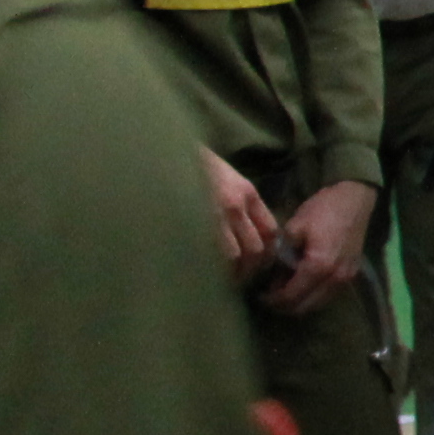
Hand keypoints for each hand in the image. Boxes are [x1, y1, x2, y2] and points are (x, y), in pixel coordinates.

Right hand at [200, 151, 277, 280]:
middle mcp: (235, 205)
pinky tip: (207, 275)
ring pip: (236, 256)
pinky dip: (212, 270)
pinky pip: (209, 256)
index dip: (268, 252)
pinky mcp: (190, 224)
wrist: (163, 152)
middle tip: (242, 279)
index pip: (270, 230)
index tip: (260, 264)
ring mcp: (212, 215)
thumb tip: (248, 235)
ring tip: (225, 282)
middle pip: (256, 248)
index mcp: (246, 192)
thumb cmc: (193, 166)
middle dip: (252, 269)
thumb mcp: (226, 177)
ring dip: (234, 274)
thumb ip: (240, 203)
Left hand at [255, 180, 376, 314]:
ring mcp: (346, 278)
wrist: (354, 199)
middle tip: (269, 298)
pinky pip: (328, 295)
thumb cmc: (323, 210)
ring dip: (300, 303)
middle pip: (305, 306)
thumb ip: (282, 255)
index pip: (291, 296)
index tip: (258, 295)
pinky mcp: (351, 274)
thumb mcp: (294, 227)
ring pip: (318, 304)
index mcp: (318, 266)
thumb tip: (274, 275)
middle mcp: (335, 278)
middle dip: (284, 306)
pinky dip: (313, 296)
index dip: (272, 299)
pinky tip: (303, 285)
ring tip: (284, 292)